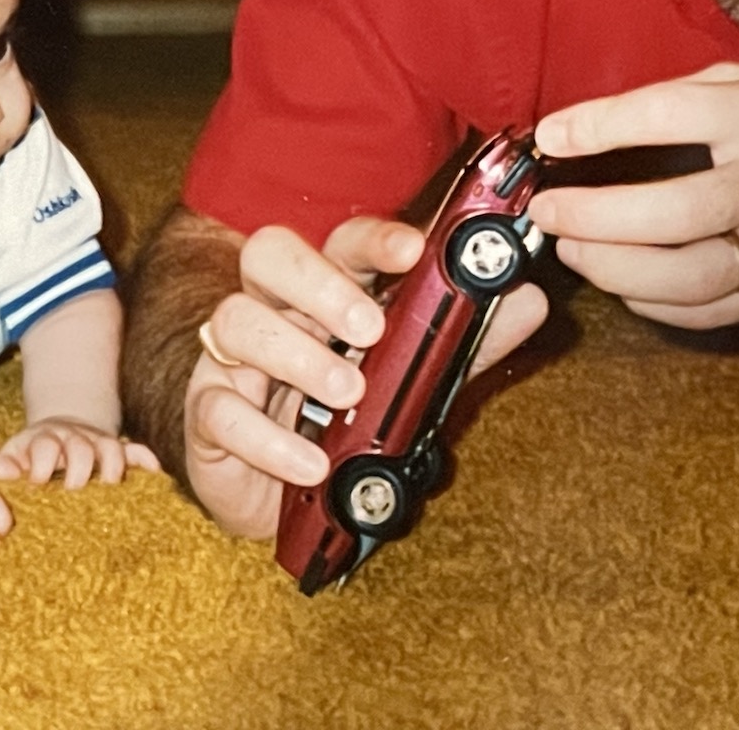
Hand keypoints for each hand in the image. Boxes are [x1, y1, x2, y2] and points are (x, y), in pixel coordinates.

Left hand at [0, 417, 159, 487]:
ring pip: (111, 448)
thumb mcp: (12, 456)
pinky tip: (154, 473)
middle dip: (79, 468)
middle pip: (81, 448)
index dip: (42, 462)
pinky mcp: (117, 451)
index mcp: (45, 440)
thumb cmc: (31, 455)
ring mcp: (97, 444)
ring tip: (110, 487)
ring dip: (112, 466)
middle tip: (74, 491)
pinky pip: (136, 451)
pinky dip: (145, 460)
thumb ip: (5, 465)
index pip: (46, 446)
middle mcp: (74, 439)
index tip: (38, 483)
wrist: (59, 431)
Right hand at [184, 216, 547, 538]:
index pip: (342, 241)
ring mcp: (234, 359)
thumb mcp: (415, 382)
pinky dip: (268, 437)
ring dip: (296, 355)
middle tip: (369, 328)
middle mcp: (277, 311)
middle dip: (319, 283)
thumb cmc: (347, 423)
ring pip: (237, 320)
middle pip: (270, 254)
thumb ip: (465, 343)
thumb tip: (531, 300)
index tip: (413, 251)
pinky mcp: (208, 412)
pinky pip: (220, 409)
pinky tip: (309, 463)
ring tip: (346, 392)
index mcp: (328, 291)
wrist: (285, 499)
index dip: (374, 239)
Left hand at [530, 62, 738, 329]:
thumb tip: (589, 128)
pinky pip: (716, 311)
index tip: (552, 137)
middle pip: (676, 213)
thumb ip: (680, 101)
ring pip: (693, 275)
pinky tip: (624, 285)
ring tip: (574, 252)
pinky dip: (658, 305)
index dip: (601, 129)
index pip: (669, 119)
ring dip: (618, 270)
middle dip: (597, 218)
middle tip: (548, 213)